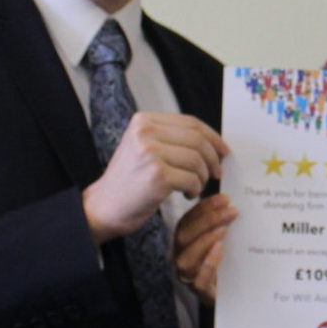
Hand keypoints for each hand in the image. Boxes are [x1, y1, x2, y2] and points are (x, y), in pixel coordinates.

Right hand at [82, 112, 228, 243]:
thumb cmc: (128, 181)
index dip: (213, 137)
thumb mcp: (143, 147)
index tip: (224, 151)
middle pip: (198, 139)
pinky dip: (195, 189)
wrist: (102, 207)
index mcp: (143, 121)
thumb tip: (213, 141)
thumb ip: (171, 138)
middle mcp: (145, 132)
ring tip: (194, 187)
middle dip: (213, 158)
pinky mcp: (157, 176)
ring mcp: (151, 153)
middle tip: (216, 173)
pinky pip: (192, 179)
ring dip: (203, 176)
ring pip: (197, 160)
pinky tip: (186, 195)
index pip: (191, 122)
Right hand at [174, 194, 236, 302]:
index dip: (203, 208)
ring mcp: (188, 275)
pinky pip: (198, 280)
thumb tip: (233, 202)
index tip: (224, 198)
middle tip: (231, 211)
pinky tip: (220, 250)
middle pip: (184, 236)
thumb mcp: (224, 241)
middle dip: (207, 220)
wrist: (231, 294)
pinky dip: (208, 263)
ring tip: (224, 230)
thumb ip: (223, 224)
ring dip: (204, 240)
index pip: (188, 221)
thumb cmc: (225, 263)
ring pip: (186, 259)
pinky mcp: (201, 292)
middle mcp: (181, 257)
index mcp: (185, 242)